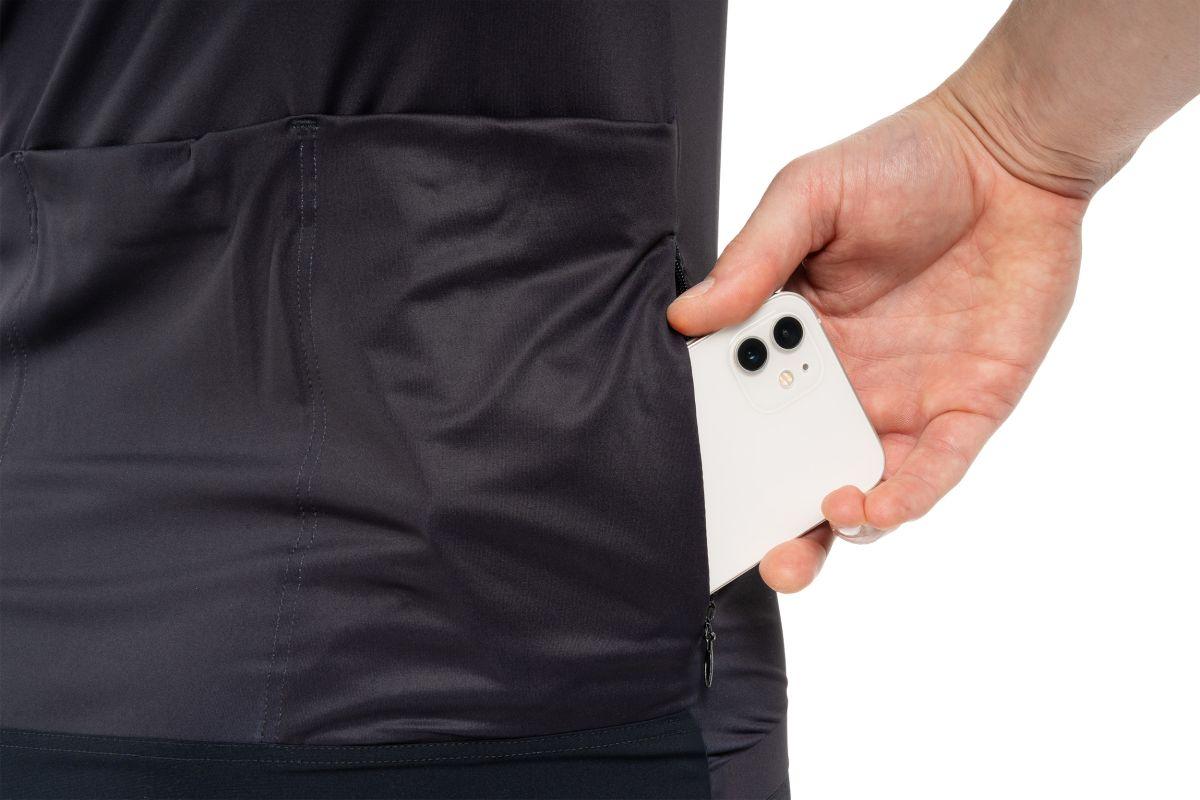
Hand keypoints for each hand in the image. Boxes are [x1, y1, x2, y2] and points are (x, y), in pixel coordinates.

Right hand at [669, 92, 1086, 592]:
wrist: (1009, 153)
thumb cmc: (901, 164)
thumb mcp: (808, 196)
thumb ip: (752, 258)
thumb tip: (685, 318)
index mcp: (792, 340)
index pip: (743, 410)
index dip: (716, 456)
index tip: (686, 489)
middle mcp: (840, 384)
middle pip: (794, 472)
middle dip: (770, 526)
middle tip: (747, 556)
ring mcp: (901, 404)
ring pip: (859, 492)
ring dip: (828, 528)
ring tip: (805, 536)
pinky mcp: (964, 412)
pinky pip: (932, 473)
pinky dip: (902, 498)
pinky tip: (873, 505)